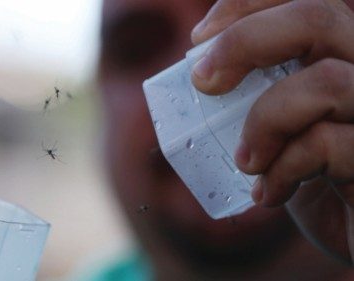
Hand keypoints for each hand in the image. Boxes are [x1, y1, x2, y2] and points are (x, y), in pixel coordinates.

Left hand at [190, 0, 353, 262]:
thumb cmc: (312, 176)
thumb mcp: (280, 128)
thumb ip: (257, 95)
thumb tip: (199, 71)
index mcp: (344, 54)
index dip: (249, 3)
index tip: (200, 38)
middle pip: (320, 16)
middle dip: (245, 42)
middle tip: (204, 81)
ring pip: (328, 81)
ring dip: (266, 121)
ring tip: (246, 161)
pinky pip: (328, 143)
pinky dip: (284, 168)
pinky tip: (270, 193)